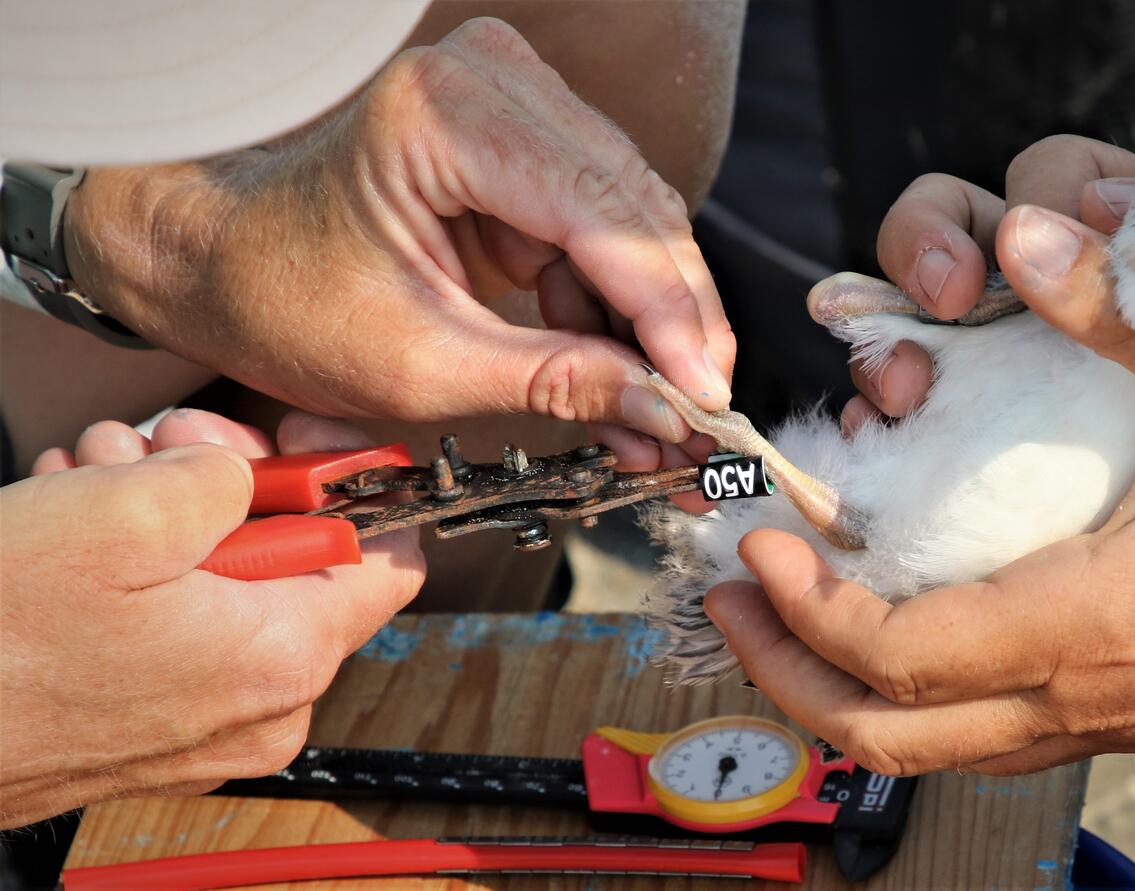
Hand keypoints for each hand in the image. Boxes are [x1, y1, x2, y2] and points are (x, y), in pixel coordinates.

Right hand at [1, 410, 423, 827]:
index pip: (390, 555)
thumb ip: (224, 476)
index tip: (294, 436)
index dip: (350, 478)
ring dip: (161, 514)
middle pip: (296, 557)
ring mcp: (207, 723)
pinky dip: (135, 568)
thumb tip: (247, 474)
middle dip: (225, 480)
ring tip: (85, 487)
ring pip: (226, 579)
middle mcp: (262, 705)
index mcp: (284, 659)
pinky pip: (179, 623)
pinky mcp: (153, 725)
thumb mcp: (120, 511)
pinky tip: (71, 534)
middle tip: (152, 447)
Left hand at [65, 18, 734, 471]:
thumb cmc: (285, 299)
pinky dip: (618, 301)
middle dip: (674, 325)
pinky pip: (606, 224)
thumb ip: (555, 384)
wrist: (221, 259)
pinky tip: (623, 369)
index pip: (602, 218)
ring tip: (661, 409)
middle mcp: (493, 82)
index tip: (705, 398)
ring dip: (654, 319)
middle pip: (636, 212)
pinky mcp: (526, 138)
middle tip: (701, 416)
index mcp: (445, 116)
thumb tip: (667, 415)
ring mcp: (514, 101)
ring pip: (635, 219)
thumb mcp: (421, 365)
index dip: (668, 316)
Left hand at [704, 205, 1134, 776]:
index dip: (806, 605)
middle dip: (781, 669)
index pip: (895, 654)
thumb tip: (1029, 238)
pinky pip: (971, 740)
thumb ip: (1123, 311)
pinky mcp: (1108, 723)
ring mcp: (1088, 725)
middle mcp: (1068, 697)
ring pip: (920, 753)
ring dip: (830, 689)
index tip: (762, 540)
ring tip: (780, 618)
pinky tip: (884, 637)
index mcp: (1080, 624)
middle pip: (878, 734)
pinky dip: (899, 699)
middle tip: (732, 596)